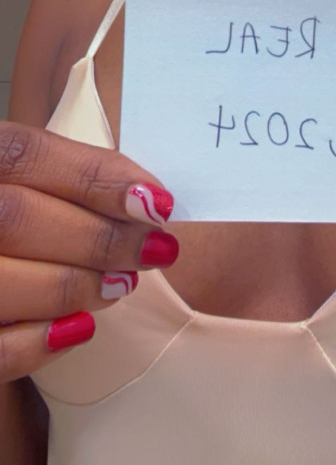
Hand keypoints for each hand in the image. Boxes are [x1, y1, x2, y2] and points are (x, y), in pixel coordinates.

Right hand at [0, 120, 177, 382]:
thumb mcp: (13, 178)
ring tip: (121, 286)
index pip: (26, 154)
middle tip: (155, 249)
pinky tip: (78, 330)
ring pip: (1, 281)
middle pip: (17, 217)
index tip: (156, 202)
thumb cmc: (4, 209)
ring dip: (73, 286)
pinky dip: (35, 344)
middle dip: (98, 237)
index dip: (95, 176)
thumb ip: (58, 178)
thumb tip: (145, 201)